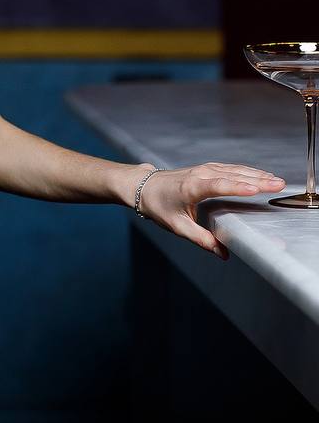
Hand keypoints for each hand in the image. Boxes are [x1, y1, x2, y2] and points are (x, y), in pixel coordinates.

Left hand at [130, 162, 285, 259]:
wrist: (143, 186)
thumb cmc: (158, 206)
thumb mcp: (177, 227)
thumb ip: (201, 239)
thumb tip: (222, 253)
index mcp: (191, 188)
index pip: (218, 186)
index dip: (237, 187)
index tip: (256, 189)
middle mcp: (199, 175)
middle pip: (232, 176)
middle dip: (257, 180)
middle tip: (279, 184)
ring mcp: (203, 169)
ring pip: (234, 170)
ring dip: (256, 174)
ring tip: (276, 180)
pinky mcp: (206, 169)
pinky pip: (230, 168)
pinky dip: (247, 171)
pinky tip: (260, 175)